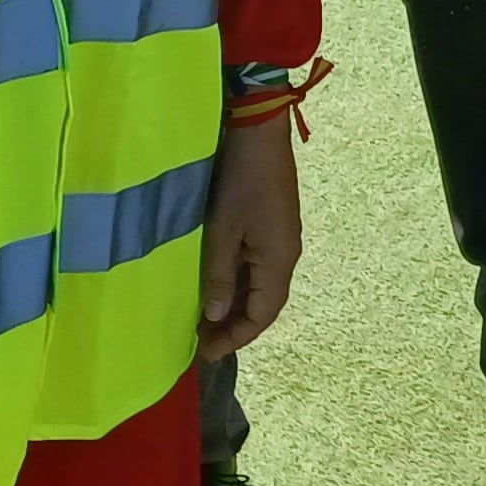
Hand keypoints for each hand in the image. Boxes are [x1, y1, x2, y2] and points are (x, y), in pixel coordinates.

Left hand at [197, 114, 301, 356]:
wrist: (259, 132)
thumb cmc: (240, 182)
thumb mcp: (223, 232)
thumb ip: (218, 277)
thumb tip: (214, 316)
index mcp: (279, 261)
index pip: (263, 316)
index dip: (235, 337)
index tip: (205, 353)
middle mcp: (285, 255)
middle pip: (264, 304)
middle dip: (234, 325)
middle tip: (199, 340)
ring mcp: (281, 239)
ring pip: (260, 285)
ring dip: (235, 304)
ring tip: (202, 317)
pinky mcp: (272, 225)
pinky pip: (257, 267)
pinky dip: (237, 283)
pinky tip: (215, 284)